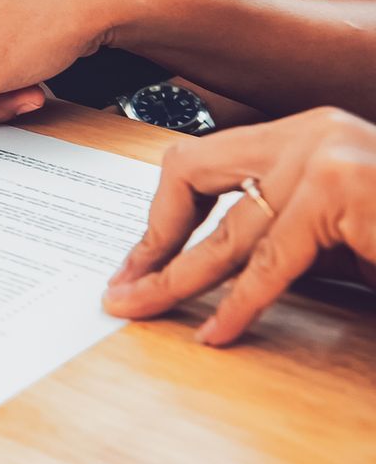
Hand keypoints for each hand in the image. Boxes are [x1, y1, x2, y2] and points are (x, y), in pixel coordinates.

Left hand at [103, 108, 375, 344]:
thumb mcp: (332, 234)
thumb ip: (273, 240)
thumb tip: (204, 270)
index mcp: (300, 133)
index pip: (199, 163)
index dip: (163, 216)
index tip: (140, 260)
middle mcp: (308, 134)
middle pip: (192, 183)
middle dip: (153, 243)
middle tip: (123, 288)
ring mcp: (324, 159)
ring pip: (225, 232)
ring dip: (177, 279)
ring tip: (143, 309)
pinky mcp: (341, 192)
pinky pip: (271, 263)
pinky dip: (238, 304)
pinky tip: (215, 330)